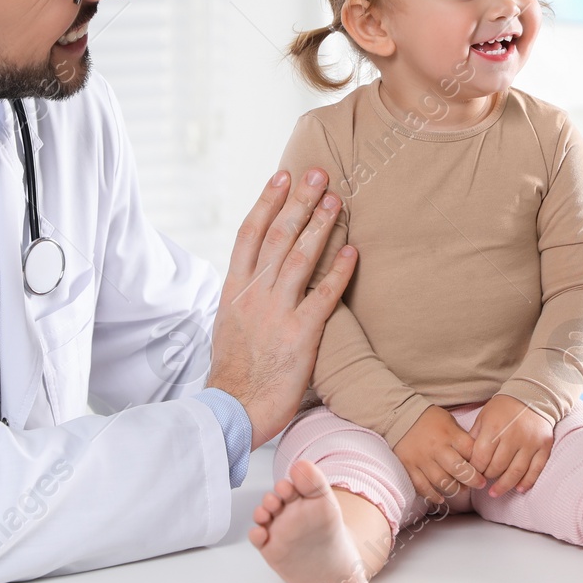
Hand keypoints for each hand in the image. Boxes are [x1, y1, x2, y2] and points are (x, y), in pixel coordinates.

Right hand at [207, 169, 356, 448]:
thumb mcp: (228, 322)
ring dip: (320, 226)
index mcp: (233, 288)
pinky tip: (354, 252)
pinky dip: (339, 272)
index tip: (283, 176)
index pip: (250, 233)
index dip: (267, 202)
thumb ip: (244, 293)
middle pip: (278, 236)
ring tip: (338, 200)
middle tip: (319, 173)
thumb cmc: (234, 369)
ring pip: (300, 258)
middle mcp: (253, 293)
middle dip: (299, 201)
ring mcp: (276, 312)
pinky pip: (323, 296)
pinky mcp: (299, 335)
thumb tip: (256, 270)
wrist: (233, 409)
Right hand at [393, 405, 485, 503]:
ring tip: (461, 490)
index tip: (485, 469)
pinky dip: (433, 495)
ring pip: (442, 481)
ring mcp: (422, 459)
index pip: (470, 450)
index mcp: (449, 434)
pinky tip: (441, 498)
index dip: (480, 462)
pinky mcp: (409, 467)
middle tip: (479, 483)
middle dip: (472, 479)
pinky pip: (422, 487)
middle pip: (458, 469)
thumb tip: (476, 458)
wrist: (400, 417)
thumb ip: (462, 438)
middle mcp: (436, 447)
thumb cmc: (430, 420)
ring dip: (455, 489)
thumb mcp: (450, 421)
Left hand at [468, 394, 553, 496]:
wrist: (534, 395)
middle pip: (497, 467)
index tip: (471, 473)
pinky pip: (536, 469)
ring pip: (516, 472)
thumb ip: (475, 437)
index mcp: (494, 427)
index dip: (474, 469)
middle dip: (487, 477)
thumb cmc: (504, 408)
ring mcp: (530, 442)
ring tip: (495, 493)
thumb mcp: (484, 416)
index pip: (481, 457)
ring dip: (504, 486)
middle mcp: (513, 435)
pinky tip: (519, 489)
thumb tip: (465, 459)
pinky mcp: (544, 446)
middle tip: (483, 481)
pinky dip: (527, 482)